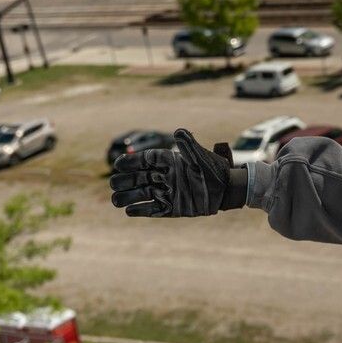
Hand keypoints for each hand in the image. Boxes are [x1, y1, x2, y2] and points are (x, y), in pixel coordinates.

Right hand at [108, 129, 246, 216]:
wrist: (226, 190)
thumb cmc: (214, 170)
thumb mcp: (201, 156)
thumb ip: (189, 146)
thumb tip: (179, 131)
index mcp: (168, 162)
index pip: (144, 160)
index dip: (130, 162)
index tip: (118, 164)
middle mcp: (163, 176)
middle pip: (137, 178)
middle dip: (124, 180)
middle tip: (115, 183)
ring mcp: (165, 192)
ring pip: (140, 194)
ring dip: (127, 197)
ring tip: (115, 200)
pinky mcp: (170, 207)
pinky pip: (151, 210)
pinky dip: (140, 211)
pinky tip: (129, 211)